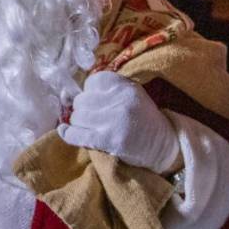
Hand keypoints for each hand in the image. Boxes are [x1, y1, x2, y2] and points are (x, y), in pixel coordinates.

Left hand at [59, 71, 180, 172]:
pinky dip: (67, 133)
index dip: (89, 92)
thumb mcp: (132, 95)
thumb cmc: (143, 119)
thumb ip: (108, 91)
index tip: (94, 100)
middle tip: (91, 118)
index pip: (93, 81)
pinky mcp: (108, 140)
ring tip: (89, 127)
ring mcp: (113, 120)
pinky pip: (77, 135)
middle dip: (82, 110)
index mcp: (126, 87)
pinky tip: (64, 131)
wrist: (163, 146)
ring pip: (77, 117)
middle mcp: (120, 100)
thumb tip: (68, 94)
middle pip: (82, 100)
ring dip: (79, 123)